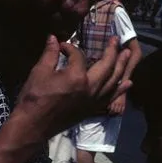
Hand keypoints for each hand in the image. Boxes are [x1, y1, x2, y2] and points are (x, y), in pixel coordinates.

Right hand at [15, 36, 130, 139]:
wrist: (33, 125)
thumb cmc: (34, 98)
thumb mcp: (39, 72)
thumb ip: (49, 53)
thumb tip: (53, 37)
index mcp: (77, 77)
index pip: (78, 55)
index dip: (69, 47)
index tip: (61, 46)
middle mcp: (90, 88)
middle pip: (106, 66)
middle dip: (111, 51)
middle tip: (116, 40)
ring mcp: (93, 100)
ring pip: (113, 81)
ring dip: (121, 66)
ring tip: (128, 54)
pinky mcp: (92, 109)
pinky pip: (111, 97)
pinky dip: (120, 89)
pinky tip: (127, 83)